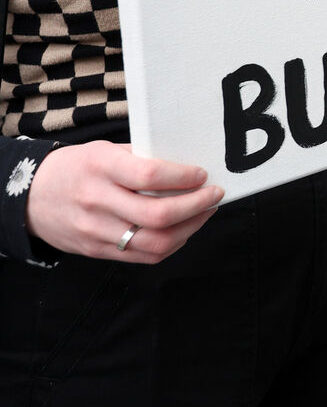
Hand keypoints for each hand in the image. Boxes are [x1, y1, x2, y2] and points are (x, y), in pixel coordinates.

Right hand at [26, 142, 223, 263]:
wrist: (31, 197)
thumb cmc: (76, 168)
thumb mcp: (104, 151)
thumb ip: (141, 158)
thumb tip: (187, 164)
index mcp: (100, 168)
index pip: (150, 175)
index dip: (184, 177)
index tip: (202, 174)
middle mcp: (97, 201)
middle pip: (158, 215)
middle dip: (197, 205)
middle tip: (214, 194)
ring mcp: (96, 230)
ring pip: (155, 241)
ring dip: (191, 228)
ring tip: (205, 212)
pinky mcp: (98, 251)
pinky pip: (144, 255)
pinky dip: (172, 244)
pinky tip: (184, 229)